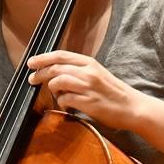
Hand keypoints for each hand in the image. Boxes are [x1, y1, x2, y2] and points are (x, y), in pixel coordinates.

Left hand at [25, 49, 143, 128]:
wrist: (133, 107)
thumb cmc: (113, 93)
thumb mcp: (97, 74)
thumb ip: (78, 71)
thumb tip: (54, 73)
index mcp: (90, 63)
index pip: (61, 55)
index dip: (43, 58)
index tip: (31, 62)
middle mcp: (89, 72)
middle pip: (55, 68)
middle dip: (40, 74)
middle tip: (32, 80)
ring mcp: (88, 87)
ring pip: (58, 82)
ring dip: (53, 89)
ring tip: (58, 95)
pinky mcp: (88, 102)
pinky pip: (65, 99)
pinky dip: (62, 103)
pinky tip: (68, 106)